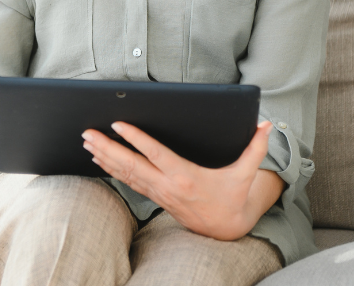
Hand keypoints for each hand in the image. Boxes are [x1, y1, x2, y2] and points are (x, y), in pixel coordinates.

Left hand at [82, 121, 283, 240]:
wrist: (224, 228)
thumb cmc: (232, 197)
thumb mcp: (245, 174)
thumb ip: (255, 149)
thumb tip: (267, 126)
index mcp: (185, 176)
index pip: (154, 154)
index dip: (135, 139)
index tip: (119, 124)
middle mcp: (167, 185)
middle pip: (130, 165)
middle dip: (107, 148)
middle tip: (87, 133)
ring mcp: (158, 193)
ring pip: (125, 174)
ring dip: (104, 158)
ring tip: (86, 142)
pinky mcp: (155, 197)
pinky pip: (128, 182)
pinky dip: (112, 170)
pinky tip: (99, 159)